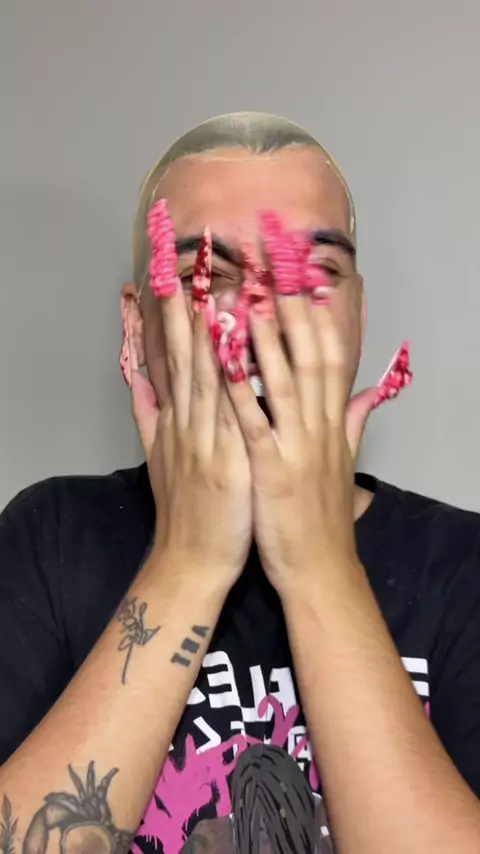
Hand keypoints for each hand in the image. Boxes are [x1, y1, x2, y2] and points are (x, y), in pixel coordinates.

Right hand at [128, 287, 251, 589]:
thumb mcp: (158, 457)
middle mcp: (189, 422)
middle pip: (187, 357)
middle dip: (188, 308)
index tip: (177, 276)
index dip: (176, 317)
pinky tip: (241, 357)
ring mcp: (206, 441)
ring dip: (212, 334)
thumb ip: (148, 415)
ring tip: (217, 289)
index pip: (176, 357)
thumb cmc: (183, 508)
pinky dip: (235, 384)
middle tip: (192, 264)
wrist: (191, 558)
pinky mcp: (226, 462)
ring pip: (208, 378)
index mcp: (179, 419)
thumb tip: (137, 381)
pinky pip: (232, 415)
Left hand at [222, 290, 375, 595]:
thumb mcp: (344, 464)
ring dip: (267, 338)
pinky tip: (224, 362)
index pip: (333, 358)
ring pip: (285, 382)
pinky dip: (241, 390)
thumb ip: (356, 423)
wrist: (319, 568)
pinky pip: (254, 422)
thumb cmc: (324, 515)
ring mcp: (296, 447)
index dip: (322, 317)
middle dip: (295, 310)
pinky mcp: (272, 470)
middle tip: (278, 268)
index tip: (309, 279)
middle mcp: (318, 427)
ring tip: (250, 296)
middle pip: (311, 357)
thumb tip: (371, 393)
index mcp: (332, 424)